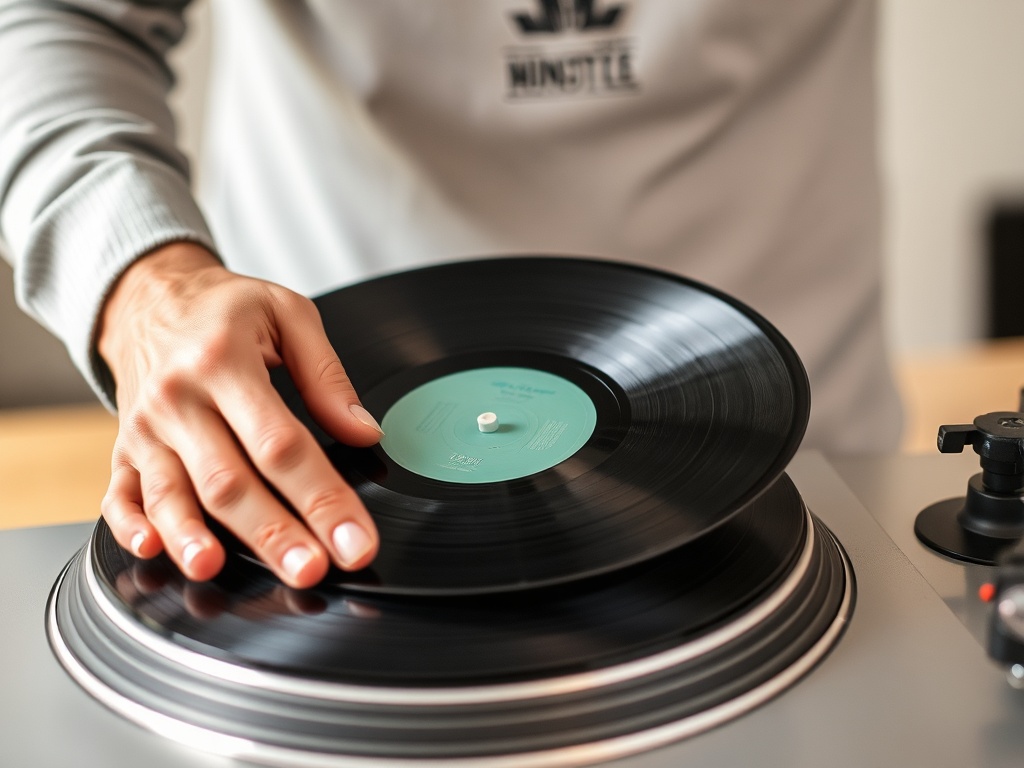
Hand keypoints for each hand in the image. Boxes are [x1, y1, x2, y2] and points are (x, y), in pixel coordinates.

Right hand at [97, 242, 382, 587]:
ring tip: (218, 572)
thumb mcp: (287, 314)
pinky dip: (129, 526)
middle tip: (310, 570)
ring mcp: (146, 429)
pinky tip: (151, 550)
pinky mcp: (124, 450)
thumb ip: (327, 375)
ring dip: (195, 539)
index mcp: (225, 363)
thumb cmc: (225, 310)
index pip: (280, 444)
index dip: (321, 497)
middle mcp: (179, 400)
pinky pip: (119, 494)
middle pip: (228, 480)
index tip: (354, 539)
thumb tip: (364, 432)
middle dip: (271, 532)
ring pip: (171, 494)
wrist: (149, 299)